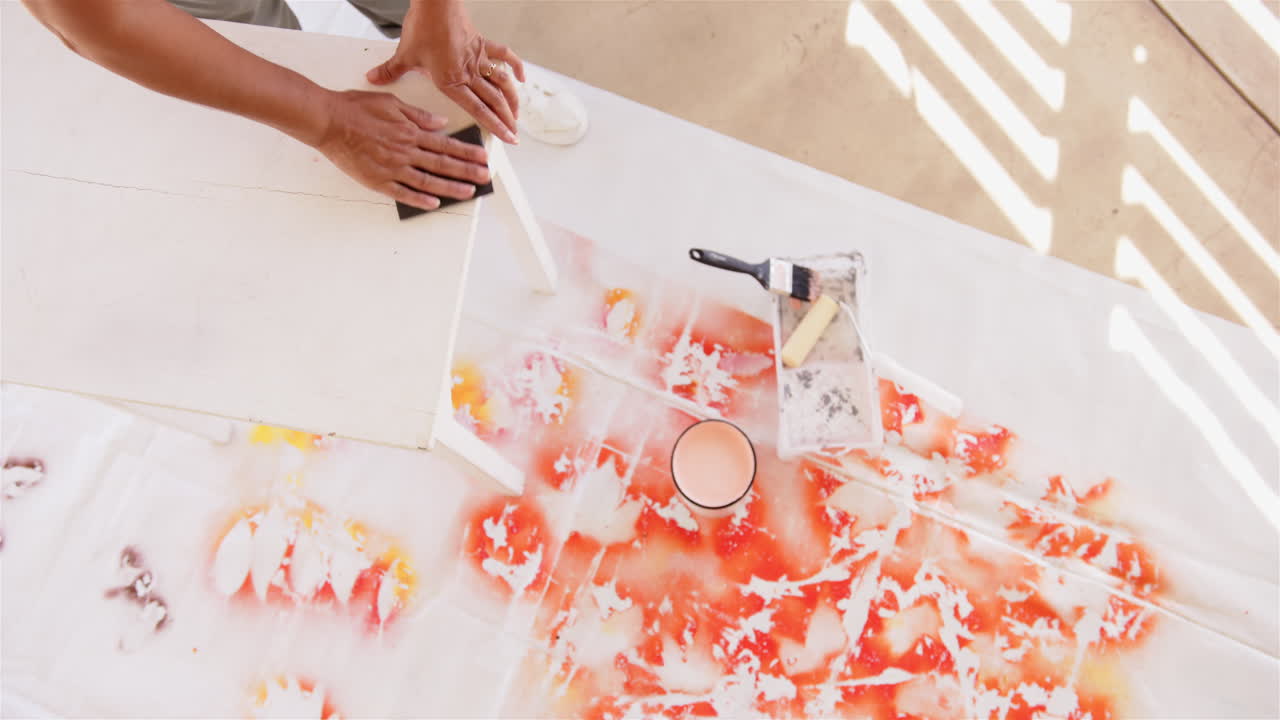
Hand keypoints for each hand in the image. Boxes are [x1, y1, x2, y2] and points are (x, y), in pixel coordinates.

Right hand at [312, 89, 489, 210]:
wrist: (328, 121)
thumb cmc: (356, 108)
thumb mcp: (392, 103)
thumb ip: (418, 116)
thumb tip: (440, 124)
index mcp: (410, 132)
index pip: (445, 144)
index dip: (466, 152)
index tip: (483, 158)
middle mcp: (405, 152)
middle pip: (442, 164)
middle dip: (467, 171)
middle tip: (484, 178)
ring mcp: (392, 168)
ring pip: (427, 181)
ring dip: (450, 188)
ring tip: (468, 193)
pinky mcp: (377, 181)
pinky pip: (403, 193)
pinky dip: (420, 199)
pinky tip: (435, 203)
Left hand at [365, 0, 524, 143]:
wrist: (436, 4)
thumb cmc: (422, 28)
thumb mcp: (404, 54)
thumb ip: (390, 70)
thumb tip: (372, 79)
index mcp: (451, 81)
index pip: (478, 110)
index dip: (495, 126)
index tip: (506, 137)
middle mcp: (468, 73)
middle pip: (494, 100)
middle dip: (507, 119)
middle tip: (515, 133)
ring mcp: (478, 59)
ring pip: (501, 83)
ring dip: (512, 99)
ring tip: (517, 113)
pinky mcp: (483, 44)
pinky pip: (504, 56)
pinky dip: (515, 66)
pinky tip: (522, 77)